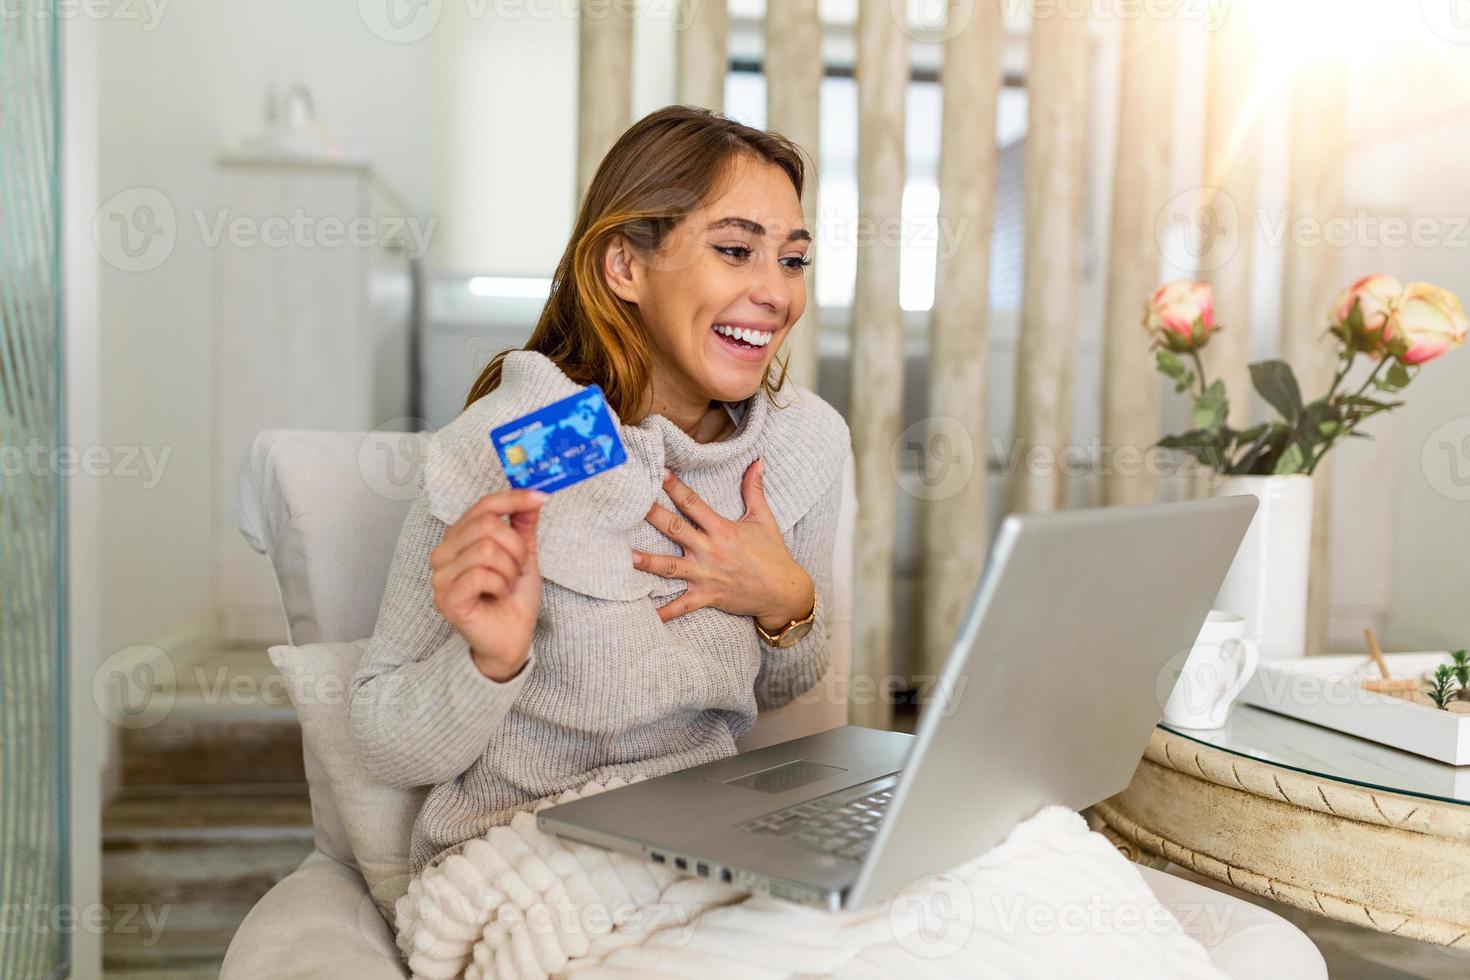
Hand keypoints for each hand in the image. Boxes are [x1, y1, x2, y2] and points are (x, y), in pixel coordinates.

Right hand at [430, 489, 547, 680]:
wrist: (511, 640)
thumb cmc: (513, 599)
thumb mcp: (523, 556)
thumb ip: (523, 525)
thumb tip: (533, 496)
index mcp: (459, 539)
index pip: (483, 506)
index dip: (513, 499)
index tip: (540, 497)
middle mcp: (443, 554)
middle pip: (486, 525)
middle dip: (515, 548)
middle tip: (518, 569)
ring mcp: (440, 577)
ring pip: (485, 550)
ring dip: (509, 570)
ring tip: (507, 585)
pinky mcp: (446, 598)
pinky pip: (480, 575)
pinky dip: (500, 585)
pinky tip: (498, 595)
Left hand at [632, 459, 813, 628]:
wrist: (783, 592)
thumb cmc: (773, 554)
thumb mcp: (764, 519)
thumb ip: (754, 490)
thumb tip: (758, 461)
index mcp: (723, 530)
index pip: (693, 504)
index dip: (676, 488)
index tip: (660, 473)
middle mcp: (711, 550)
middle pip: (676, 530)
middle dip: (654, 517)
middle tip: (631, 506)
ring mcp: (707, 574)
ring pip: (672, 567)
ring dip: (650, 562)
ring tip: (628, 557)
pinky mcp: (707, 596)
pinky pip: (682, 606)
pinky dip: (666, 612)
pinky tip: (648, 616)